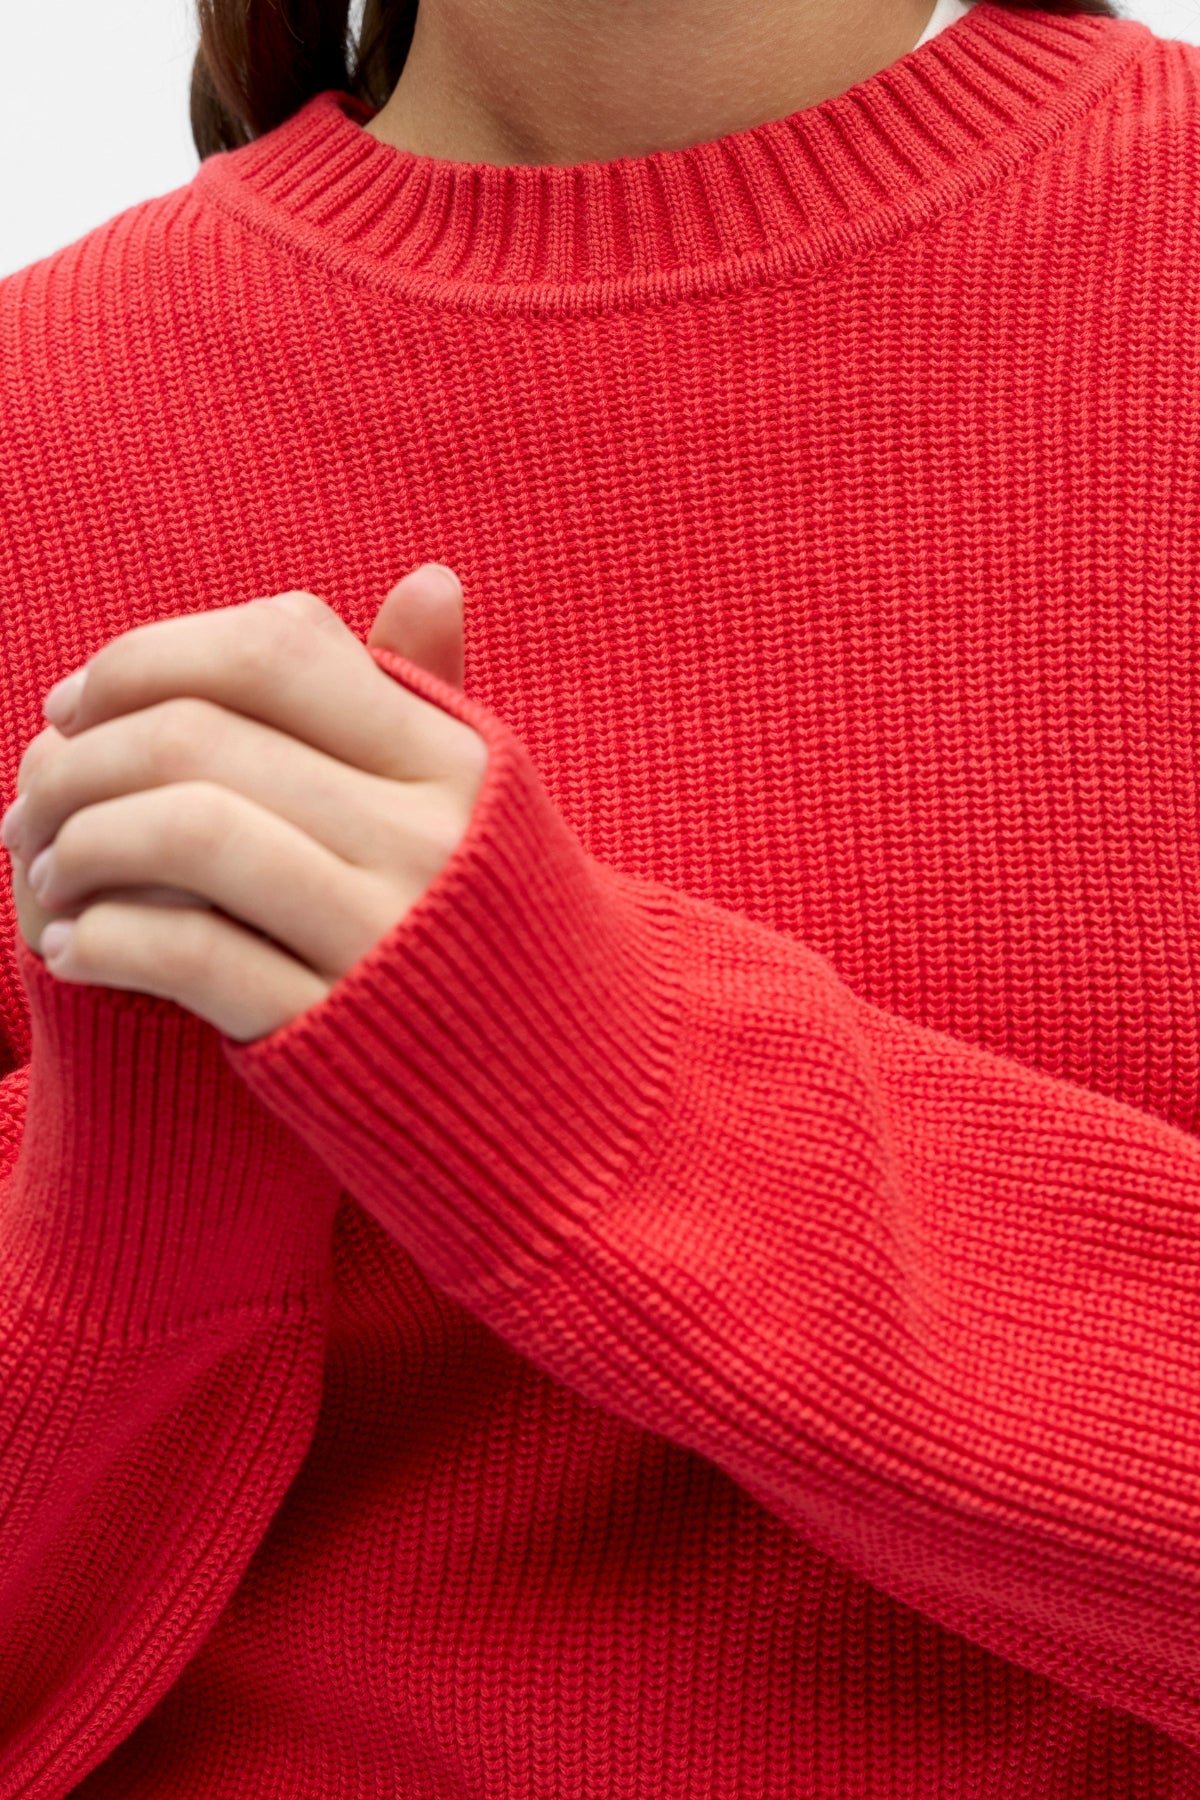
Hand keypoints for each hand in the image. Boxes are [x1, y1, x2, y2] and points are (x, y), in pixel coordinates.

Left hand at [2, 566, 481, 1042]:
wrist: (577, 1099)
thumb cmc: (498, 936)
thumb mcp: (487, 810)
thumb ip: (434, 699)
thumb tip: (428, 574)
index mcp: (452, 761)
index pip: (273, 649)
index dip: (146, 658)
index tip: (78, 701)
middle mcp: (424, 834)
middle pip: (202, 734)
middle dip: (80, 757)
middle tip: (34, 800)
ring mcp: (383, 933)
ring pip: (188, 829)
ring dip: (82, 842)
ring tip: (49, 873)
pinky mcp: (334, 1031)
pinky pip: (191, 954)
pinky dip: (106, 938)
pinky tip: (76, 947)